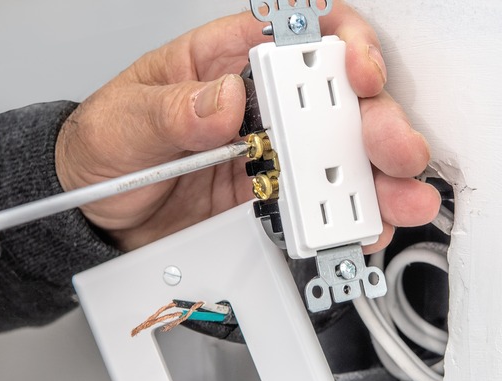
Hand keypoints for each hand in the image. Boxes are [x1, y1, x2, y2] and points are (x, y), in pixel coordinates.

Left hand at [55, 1, 439, 251]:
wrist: (99, 219)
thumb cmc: (109, 150)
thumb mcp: (125, 121)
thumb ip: (173, 110)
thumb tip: (222, 100)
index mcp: (230, 63)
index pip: (298, 34)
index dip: (341, 40)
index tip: (355, 69)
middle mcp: (267, 107)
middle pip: (341, 99)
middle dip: (378, 119)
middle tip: (391, 145)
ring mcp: (280, 156)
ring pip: (348, 154)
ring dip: (383, 175)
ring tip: (401, 196)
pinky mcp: (282, 202)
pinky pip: (328, 206)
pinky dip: (357, 218)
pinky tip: (372, 226)